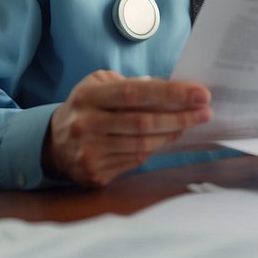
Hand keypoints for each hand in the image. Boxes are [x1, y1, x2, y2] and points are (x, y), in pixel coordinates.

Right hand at [42, 70, 211, 187]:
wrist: (52, 144)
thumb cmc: (86, 108)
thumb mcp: (98, 85)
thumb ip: (130, 85)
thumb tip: (169, 90)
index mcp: (88, 97)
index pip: (135, 92)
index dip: (171, 93)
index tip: (199, 93)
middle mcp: (86, 124)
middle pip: (143, 122)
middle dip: (180, 116)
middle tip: (205, 111)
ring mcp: (90, 152)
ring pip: (142, 144)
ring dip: (171, 133)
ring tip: (188, 124)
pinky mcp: (95, 173)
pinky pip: (134, 161)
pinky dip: (154, 149)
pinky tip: (166, 139)